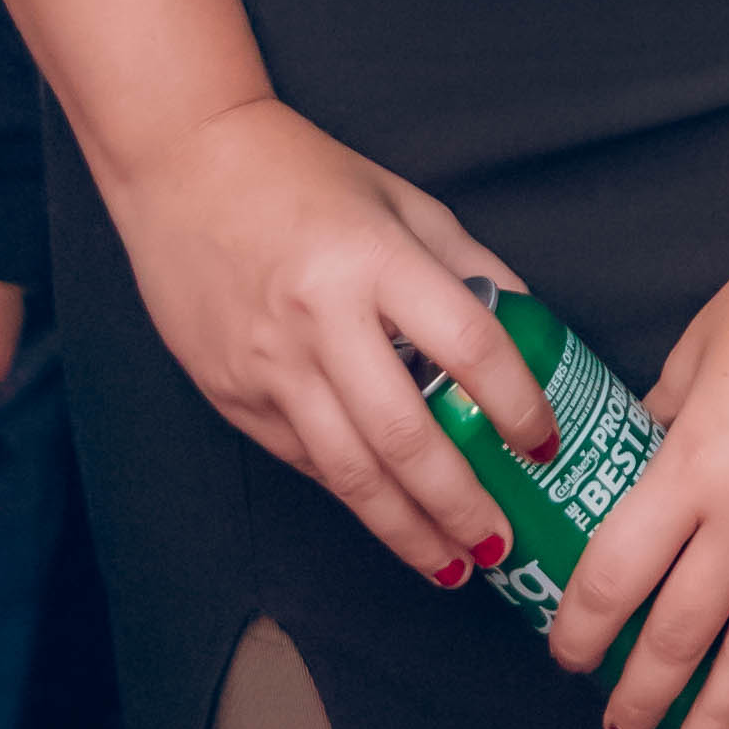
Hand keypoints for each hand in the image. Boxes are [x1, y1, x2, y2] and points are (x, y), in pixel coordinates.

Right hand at [103, 97, 552, 582]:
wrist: (182, 162)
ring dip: (407, 532)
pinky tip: (388, 520)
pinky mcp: (232, 394)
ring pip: (348, 473)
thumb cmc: (301, 174)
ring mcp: (270, 364)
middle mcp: (321, 319)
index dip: (516, 403)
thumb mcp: (401, 200)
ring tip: (454, 565)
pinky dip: (352, 496)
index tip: (547, 443)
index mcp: (375, 260)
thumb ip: (465, 265)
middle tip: (505, 544)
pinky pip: (304, 460)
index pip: (466, 346)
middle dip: (461, 504)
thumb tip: (530, 328)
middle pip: (404, 437)